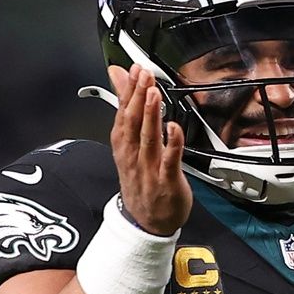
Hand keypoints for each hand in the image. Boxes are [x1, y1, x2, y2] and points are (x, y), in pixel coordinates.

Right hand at [107, 64, 192, 234]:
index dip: (127, 91)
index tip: (131, 70)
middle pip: (133, 122)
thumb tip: (119, 81)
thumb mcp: (128, 146)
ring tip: (153, 93)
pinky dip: (172, 144)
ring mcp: (149, 168)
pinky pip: (169, 160)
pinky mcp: (166, 181)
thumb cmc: (140, 181)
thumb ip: (127, 111)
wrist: (146, 222)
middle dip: (138, 96)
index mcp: (124, 146)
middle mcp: (133, 155)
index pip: (123, 114)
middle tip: (143, 74)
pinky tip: (174, 128)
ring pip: (148, 138)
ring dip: (151, 115)